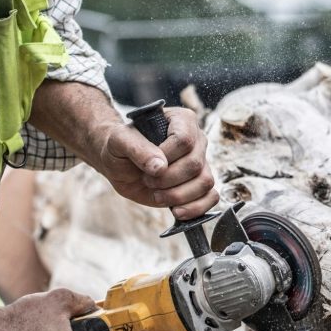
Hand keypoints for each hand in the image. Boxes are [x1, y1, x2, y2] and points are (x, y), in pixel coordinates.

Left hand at [28, 83, 218, 218]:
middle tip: (147, 180)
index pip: (184, 140)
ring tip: (157, 194)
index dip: (166, 157)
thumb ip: (137, 148)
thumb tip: (160, 167)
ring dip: (177, 195)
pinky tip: (176, 210)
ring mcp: (200, 163)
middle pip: (195, 164)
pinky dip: (196, 208)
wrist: (119, 164)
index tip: (147, 165)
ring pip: (205, 182)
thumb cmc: (119, 146)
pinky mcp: (198, 184)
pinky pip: (212, 197)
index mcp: (182, 120)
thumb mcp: (119, 141)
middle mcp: (196, 140)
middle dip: (167, 179)